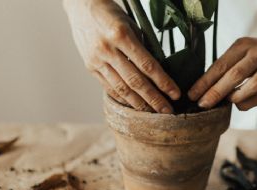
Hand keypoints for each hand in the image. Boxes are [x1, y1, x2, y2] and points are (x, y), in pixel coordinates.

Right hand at [64, 0, 179, 112]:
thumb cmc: (111, 13)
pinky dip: (123, 98)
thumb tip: (158, 72)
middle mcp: (108, 49)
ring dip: (139, 103)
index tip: (175, 94)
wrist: (81, 6)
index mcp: (122, 35)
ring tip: (152, 113)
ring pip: (121, 88)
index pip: (148, 65)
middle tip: (167, 111)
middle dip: (153, 99)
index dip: (163, 82)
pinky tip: (133, 104)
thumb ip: (142, 47)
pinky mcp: (90, 67)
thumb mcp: (131, 25)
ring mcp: (96, 60)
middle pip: (135, 81)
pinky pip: (109, 87)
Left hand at [188, 36, 256, 110]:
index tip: (192, 94)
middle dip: (215, 92)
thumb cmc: (254, 52)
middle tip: (202, 104)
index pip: (220, 65)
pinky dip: (246, 102)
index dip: (204, 82)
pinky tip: (238, 103)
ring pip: (251, 87)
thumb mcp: (240, 50)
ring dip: (234, 97)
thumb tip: (203, 88)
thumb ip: (225, 66)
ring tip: (224, 101)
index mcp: (242, 45)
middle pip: (234, 75)